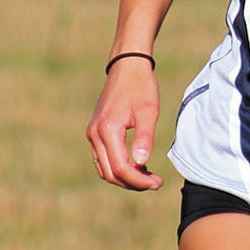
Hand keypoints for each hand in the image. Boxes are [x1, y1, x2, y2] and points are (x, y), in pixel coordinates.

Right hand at [86, 57, 161, 189]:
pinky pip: (103, 159)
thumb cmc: (140, 86)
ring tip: (148, 177)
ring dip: (125, 178)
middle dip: (132, 183)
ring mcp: (93, 133)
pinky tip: (138, 166)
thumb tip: (141, 163)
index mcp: (107, 129)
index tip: (157, 182)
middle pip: (110, 173)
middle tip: (155, 183)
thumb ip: (144, 138)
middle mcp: (95, 134)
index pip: (120, 167)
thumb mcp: (148, 111)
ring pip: (105, 169)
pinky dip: (119, 167)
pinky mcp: (96, 132)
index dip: (139, 180)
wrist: (126, 66)